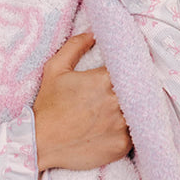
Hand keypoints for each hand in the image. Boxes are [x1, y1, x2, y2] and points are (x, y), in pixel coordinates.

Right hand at [32, 31, 131, 170]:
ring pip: (139, 112)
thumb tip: (93, 34)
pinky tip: (115, 129)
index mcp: (104, 79)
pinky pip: (135, 135)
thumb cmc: (48, 105)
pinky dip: (128, 131)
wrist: (39, 143)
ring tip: (121, 111)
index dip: (129, 69)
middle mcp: (116, 101)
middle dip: (134, 89)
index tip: (126, 72)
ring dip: (134, 110)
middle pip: (139, 90)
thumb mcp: (55, 69)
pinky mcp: (122, 145)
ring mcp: (121, 125)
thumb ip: (75, 46)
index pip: (129, 68)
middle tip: (126, 92)